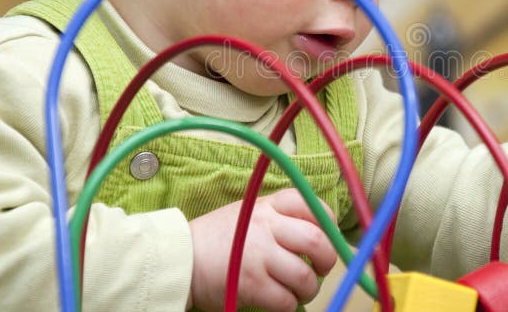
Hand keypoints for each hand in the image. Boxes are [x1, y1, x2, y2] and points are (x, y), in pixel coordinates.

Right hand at [186, 188, 337, 310]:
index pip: (312, 206)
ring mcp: (259, 255)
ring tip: (299, 291)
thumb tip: (316, 231)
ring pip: (305, 275)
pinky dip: (289, 305)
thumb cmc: (215, 238)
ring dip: (309, 289)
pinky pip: (286, 300)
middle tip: (319, 269)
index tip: (326, 239)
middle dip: (327, 260)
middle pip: (317, 240)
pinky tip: (281, 302)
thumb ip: (278, 216)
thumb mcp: (248, 213)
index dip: (328, 223)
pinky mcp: (251, 284)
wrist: (179, 258)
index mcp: (268, 206)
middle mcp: (267, 226)